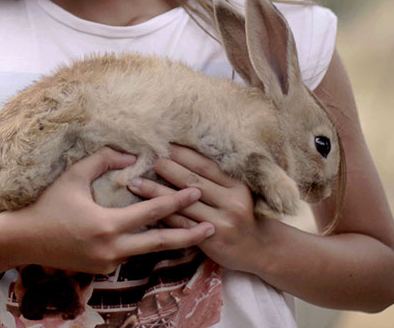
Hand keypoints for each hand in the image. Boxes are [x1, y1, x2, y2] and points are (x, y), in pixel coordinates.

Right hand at [12, 146, 214, 273]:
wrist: (23, 240)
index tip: (196, 191)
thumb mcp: (74, 175)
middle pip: (160, 242)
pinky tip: (160, 237)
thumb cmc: (48, 203)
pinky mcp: (102, 270)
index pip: (151, 211)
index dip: (176, 200)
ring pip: (146, 250)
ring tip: (194, 234)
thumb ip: (105, 160)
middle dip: (189, 235)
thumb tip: (133, 156)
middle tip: (213, 227)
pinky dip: (146, 244)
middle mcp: (111, 250)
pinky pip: (130, 254)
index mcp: (107, 225)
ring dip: (170, 241)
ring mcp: (107, 264)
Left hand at [127, 144, 269, 273]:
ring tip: (135, 182)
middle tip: (144, 158)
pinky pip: (182, 224)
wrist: (258, 249)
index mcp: (237, 185)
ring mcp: (221, 221)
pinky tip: (145, 208)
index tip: (163, 144)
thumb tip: (181, 156)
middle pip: (192, 181)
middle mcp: (231, 201)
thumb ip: (215, 178)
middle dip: (166, 168)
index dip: (182, 154)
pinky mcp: (211, 240)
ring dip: (156, 192)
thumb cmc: (242, 214)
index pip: (205, 165)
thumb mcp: (237, 192)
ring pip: (182, 203)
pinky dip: (163, 215)